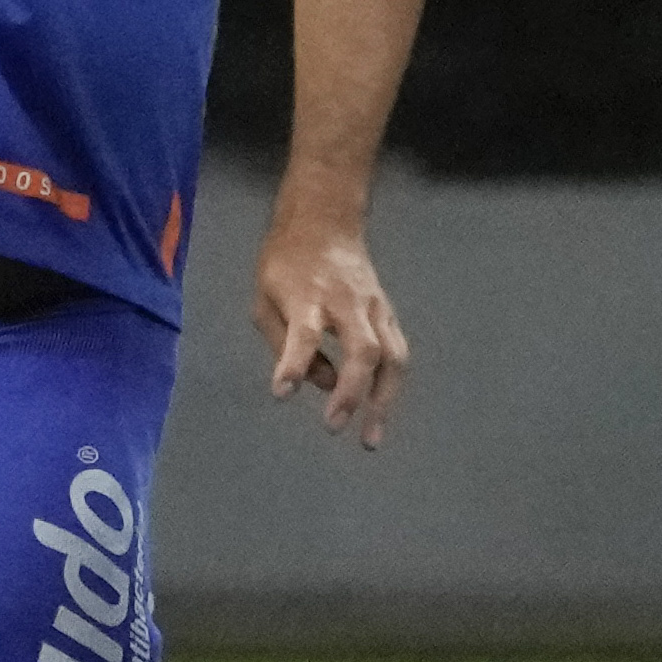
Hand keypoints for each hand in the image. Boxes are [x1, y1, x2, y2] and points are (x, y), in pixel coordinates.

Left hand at [254, 208, 408, 445]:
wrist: (323, 223)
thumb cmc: (285, 265)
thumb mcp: (265, 296)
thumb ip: (284, 344)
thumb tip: (322, 386)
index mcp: (306, 294)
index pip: (303, 332)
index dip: (293, 363)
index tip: (281, 392)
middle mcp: (346, 302)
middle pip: (363, 348)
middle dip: (352, 392)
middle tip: (333, 428)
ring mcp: (374, 308)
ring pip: (393, 357)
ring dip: (384, 401)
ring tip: (370, 438)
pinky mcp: (389, 315)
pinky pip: (397, 355)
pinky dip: (390, 387)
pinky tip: (379, 412)